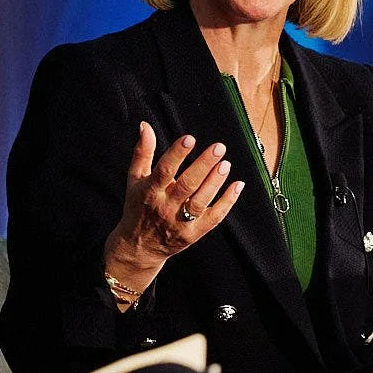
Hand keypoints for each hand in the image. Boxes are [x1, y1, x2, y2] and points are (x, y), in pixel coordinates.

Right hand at [102, 122, 243, 303]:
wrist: (139, 246)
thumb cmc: (138, 207)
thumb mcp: (135, 179)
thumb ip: (142, 152)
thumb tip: (145, 126)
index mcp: (150, 192)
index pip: (164, 171)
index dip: (176, 154)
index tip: (189, 139)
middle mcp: (165, 207)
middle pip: (186, 185)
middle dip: (203, 165)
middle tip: (218, 148)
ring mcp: (180, 222)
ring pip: (200, 202)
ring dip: (214, 183)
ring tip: (225, 164)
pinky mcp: (193, 233)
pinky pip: (214, 217)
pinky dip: (227, 202)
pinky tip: (237, 186)